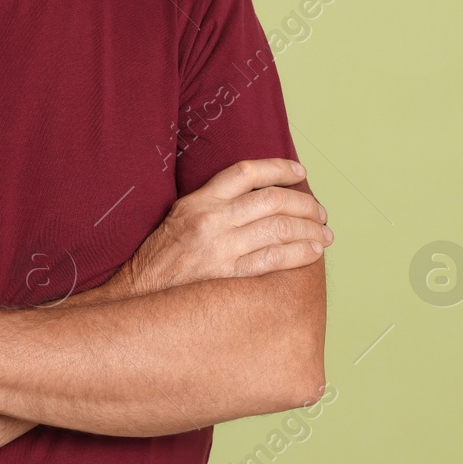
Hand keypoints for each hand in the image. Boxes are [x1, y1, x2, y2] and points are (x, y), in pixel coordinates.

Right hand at [121, 158, 331, 296]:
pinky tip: (312, 252)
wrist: (138, 296)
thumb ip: (214, 204)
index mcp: (199, 201)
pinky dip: (299, 253)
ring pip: (278, 228)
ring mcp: (219, 248)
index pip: (247, 172)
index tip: (300, 173)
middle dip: (305, 204)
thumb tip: (259, 197)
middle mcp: (211, 220)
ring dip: (309, 229)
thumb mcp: (180, 217)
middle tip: (321, 213)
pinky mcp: (226, 275)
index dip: (279, 168)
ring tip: (324, 234)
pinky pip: (273, 260)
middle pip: (272, 200)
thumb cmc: (161, 258)